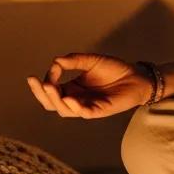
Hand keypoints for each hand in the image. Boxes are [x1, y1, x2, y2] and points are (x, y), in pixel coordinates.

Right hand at [26, 53, 151, 118]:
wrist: (136, 76)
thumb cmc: (114, 69)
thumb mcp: (91, 60)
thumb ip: (74, 60)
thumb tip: (56, 61)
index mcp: (72, 88)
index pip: (51, 90)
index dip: (47, 80)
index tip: (53, 66)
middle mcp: (76, 99)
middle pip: (52, 103)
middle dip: (42, 94)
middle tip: (37, 82)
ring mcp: (87, 106)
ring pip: (64, 110)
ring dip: (55, 99)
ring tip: (50, 86)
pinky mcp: (99, 110)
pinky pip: (84, 112)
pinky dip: (75, 107)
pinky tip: (69, 98)